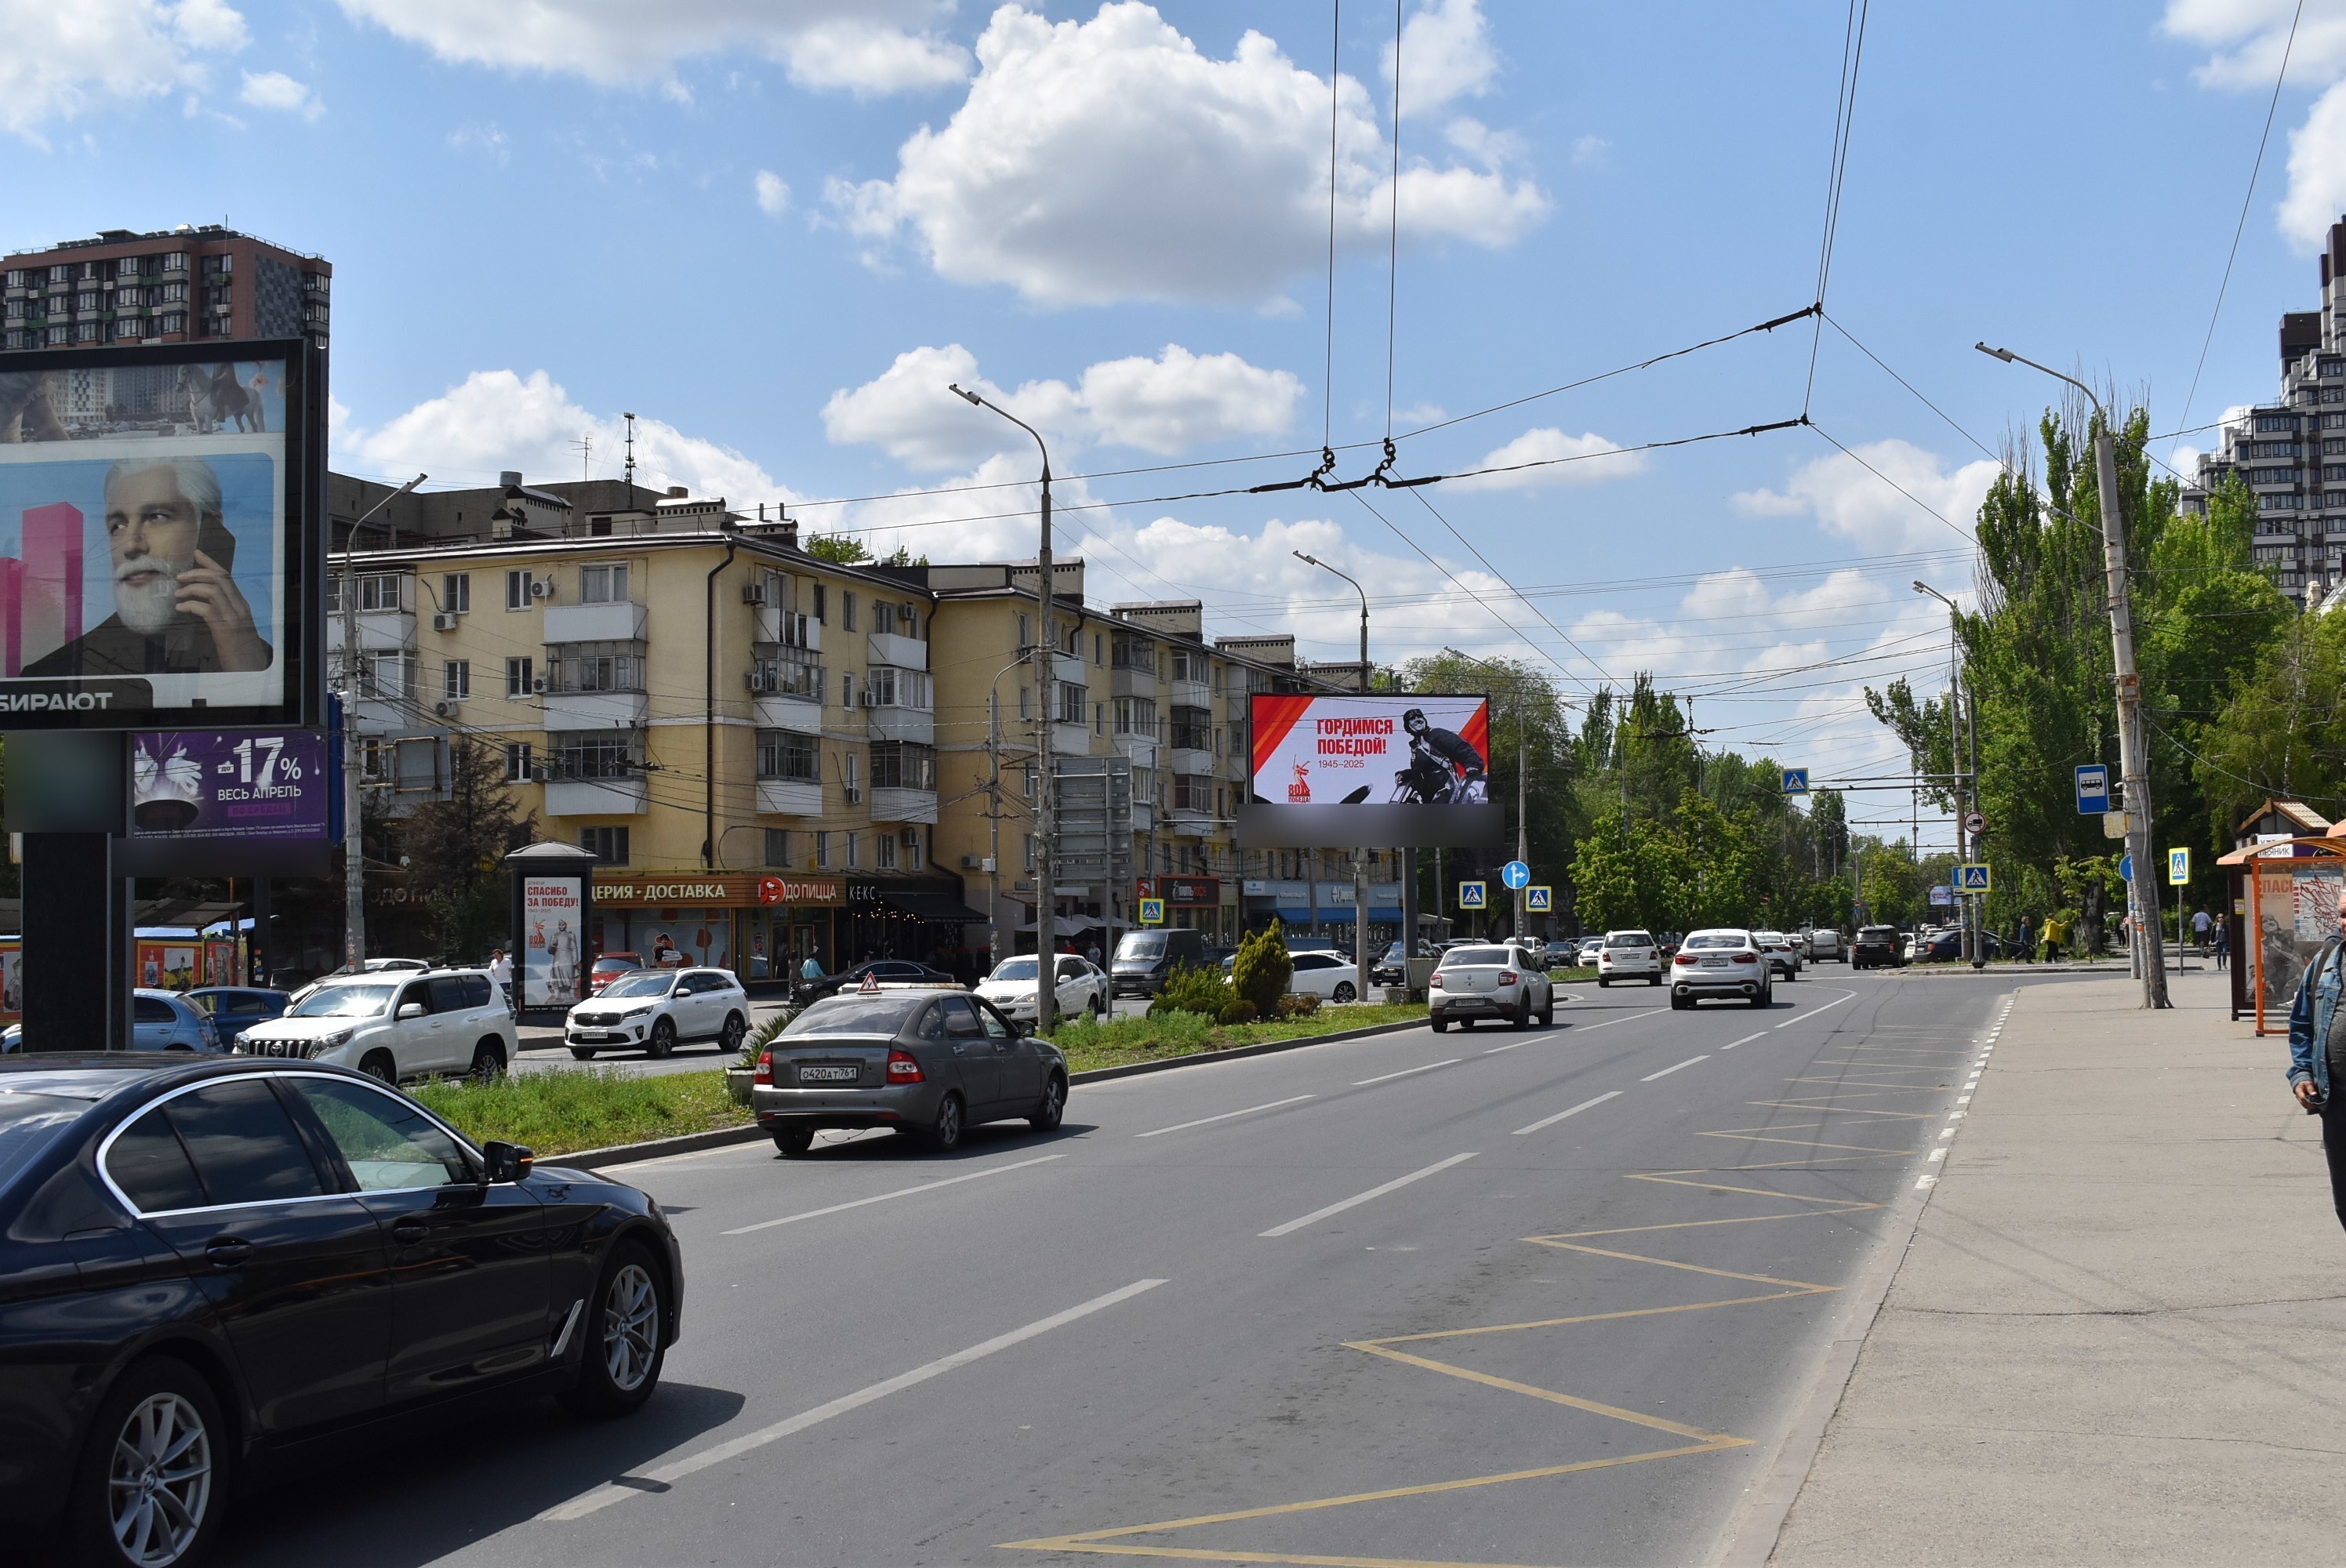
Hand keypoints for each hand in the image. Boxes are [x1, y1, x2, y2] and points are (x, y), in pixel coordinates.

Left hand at [174, 550, 266, 670]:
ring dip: (191, 588)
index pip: (227, 577)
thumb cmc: (239, 649)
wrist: (251, 669)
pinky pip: (205, 609)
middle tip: (179, 576)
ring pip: (212, 590)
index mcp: (241, 605)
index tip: (196, 553)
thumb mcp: (234, 626)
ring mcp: (232, 617)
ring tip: (178, 594)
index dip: (210, 563)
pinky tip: (180, 608)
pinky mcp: (224, 628)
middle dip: (197, 572)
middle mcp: (239, 607)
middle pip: (219, 578)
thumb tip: (204, 602)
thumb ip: (223, 612)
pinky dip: (189, 605)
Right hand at [2297, 1079, 2322, 1108]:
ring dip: (2310, 1106)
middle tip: (2317, 1104)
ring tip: (2316, 1104)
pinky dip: (2310, 1106)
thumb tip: (2314, 1094)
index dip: (2308, 1101)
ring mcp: (2299, 1100)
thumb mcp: (2308, 1083)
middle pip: (2303, 1103)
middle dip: (2310, 1105)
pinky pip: (2305, 1106)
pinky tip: (2314, 1104)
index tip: (2315, 1103)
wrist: (2302, 1084)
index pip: (2302, 1098)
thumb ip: (2310, 1088)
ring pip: (2304, 1106)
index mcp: (2298, 1091)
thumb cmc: (2305, 1083)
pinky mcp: (2302, 1102)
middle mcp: (2298, 1097)